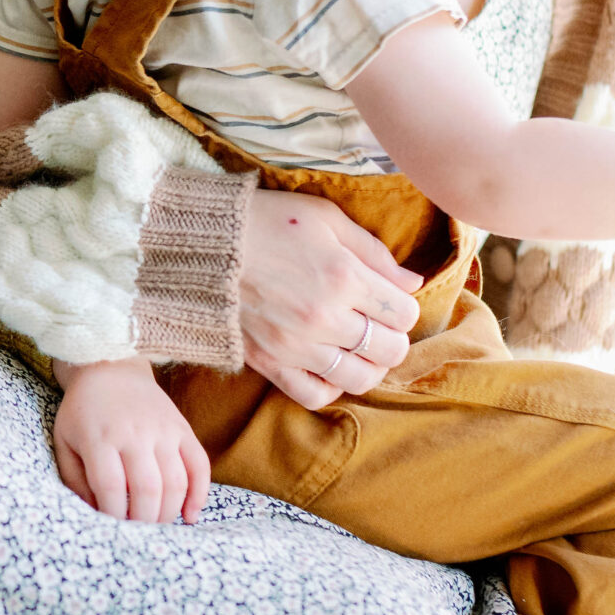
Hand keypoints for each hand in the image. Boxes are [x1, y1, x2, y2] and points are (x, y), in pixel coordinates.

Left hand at [51, 357, 209, 523]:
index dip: (114, 515)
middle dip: (143, 521)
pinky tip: (189, 516)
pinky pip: (200, 466)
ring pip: (176, 482)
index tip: (111, 529)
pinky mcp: (183, 429)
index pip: (112, 487)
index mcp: (100, 438)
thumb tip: (95, 514)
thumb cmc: (82, 412)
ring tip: (156, 525)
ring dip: (168, 512)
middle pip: (147, 489)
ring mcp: (163, 430)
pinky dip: (200, 495)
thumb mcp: (65, 441)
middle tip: (135, 534)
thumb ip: (75, 479)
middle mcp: (135, 433)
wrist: (111, 367)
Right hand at [239, 189, 421, 408]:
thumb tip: (412, 283)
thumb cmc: (266, 221)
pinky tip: (330, 366)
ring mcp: (296, 346)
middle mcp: (324, 318)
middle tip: (380, 325)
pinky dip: (331, 387)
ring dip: (369, 366)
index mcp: (343, 277)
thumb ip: (373, 252)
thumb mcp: (325, 218)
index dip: (404, 307)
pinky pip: (315, 396)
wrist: (202, 245)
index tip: (390, 299)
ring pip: (359, 378)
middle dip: (394, 338)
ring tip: (359, 349)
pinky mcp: (270, 364)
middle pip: (389, 350)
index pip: (403, 313)